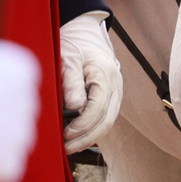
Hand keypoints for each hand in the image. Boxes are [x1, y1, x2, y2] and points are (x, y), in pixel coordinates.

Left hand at [58, 11, 122, 152]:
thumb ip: (71, 81)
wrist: (86, 33)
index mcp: (105, 76)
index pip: (98, 107)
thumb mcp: (67, 57)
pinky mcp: (110, 97)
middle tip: (66, 148)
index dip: (83, 124)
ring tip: (69, 147)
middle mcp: (115, 86)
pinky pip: (105, 117)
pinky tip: (77, 138)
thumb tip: (74, 107)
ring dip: (90, 137)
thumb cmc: (74, 43)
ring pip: (108, 121)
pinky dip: (93, 129)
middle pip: (106, 119)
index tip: (66, 134)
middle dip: (86, 137)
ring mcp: (115, 92)